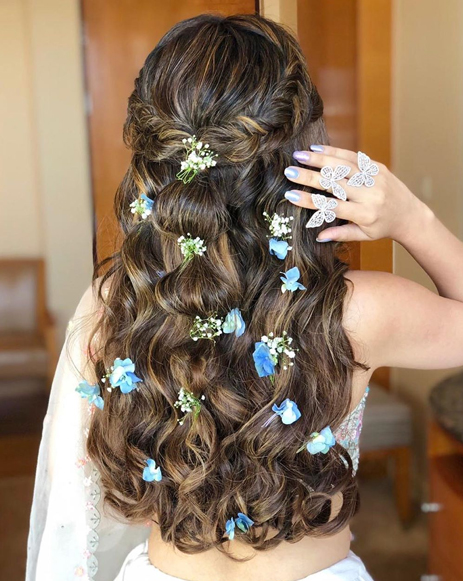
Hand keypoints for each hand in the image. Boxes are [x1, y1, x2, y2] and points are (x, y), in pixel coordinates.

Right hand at [283, 145, 425, 242]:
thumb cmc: (382, 228)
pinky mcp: (378, 167)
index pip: (332, 206)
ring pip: (343, 166)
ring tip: (299, 155)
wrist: (410, 214)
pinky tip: (317, 148)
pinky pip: (353, 157)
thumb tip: (318, 236)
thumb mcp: (363, 236)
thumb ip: (341, 234)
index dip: (310, 201)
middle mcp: (370, 194)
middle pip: (334, 183)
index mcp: (364, 214)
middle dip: (309, 176)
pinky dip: (335, 152)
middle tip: (289, 171)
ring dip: (319, 159)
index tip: (290, 195)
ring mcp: (375, 178)